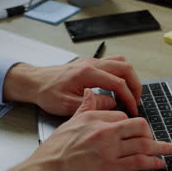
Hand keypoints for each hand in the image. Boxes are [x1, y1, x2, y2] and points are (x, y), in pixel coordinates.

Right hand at [1, 89, 171, 170]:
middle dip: (149, 132)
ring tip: (168, 149)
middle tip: (153, 137)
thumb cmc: (53, 153)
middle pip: (138, 125)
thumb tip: (91, 93)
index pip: (122, 115)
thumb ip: (84, 108)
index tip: (136, 130)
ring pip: (143, 143)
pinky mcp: (112, 168)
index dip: (131, 124)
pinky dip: (154, 162)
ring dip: (159, 147)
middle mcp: (104, 130)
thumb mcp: (68, 124)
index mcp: (93, 118)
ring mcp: (109, 149)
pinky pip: (140, 161)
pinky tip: (158, 163)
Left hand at [3, 56, 141, 115]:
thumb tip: (112, 103)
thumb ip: (92, 105)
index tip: (132, 109)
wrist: (34, 82)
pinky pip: (113, 64)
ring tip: (131, 93)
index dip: (129, 97)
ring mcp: (92, 62)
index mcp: (87, 73)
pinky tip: (118, 88)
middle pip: (125, 67)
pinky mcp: (90, 64)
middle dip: (135, 84)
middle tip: (137, 100)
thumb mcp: (67, 105)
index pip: (118, 83)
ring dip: (130, 77)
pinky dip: (121, 74)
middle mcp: (92, 63)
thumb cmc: (47, 93)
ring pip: (121, 62)